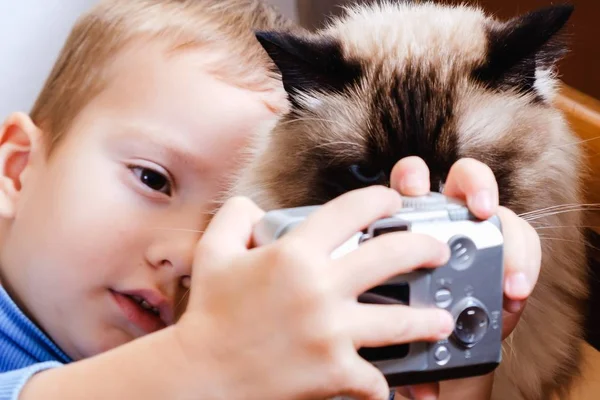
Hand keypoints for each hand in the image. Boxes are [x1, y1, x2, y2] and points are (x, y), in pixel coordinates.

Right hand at [174, 187, 455, 399]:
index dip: (380, 200)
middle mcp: (320, 288)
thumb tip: (256, 207)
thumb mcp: (213, 252)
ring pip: (401, 321)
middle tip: (437, 251)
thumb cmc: (209, 314)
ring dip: (429, 320)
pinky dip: (381, 382)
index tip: (393, 202)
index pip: (352, 210)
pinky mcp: (335, 373)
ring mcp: (332, 332)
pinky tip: (386, 381)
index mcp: (295, 254)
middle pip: (393, 257)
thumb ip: (236, 217)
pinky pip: (376, 379)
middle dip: (425, 248)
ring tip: (443, 320)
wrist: (202, 375)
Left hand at [390, 157, 540, 399]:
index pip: (407, 185)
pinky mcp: (508, 251)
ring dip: (508, 235)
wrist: (445, 341)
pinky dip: (525, 261)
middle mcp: (448, 220)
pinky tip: (516, 289)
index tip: (414, 190)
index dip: (410, 180)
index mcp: (409, 224)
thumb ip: (406, 346)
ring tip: (509, 275)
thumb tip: (419, 387)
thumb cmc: (414, 324)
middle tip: (481, 210)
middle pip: (462, 179)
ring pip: (500, 211)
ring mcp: (481, 233)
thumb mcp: (401, 329)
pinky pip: (524, 240)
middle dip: (473, 185)